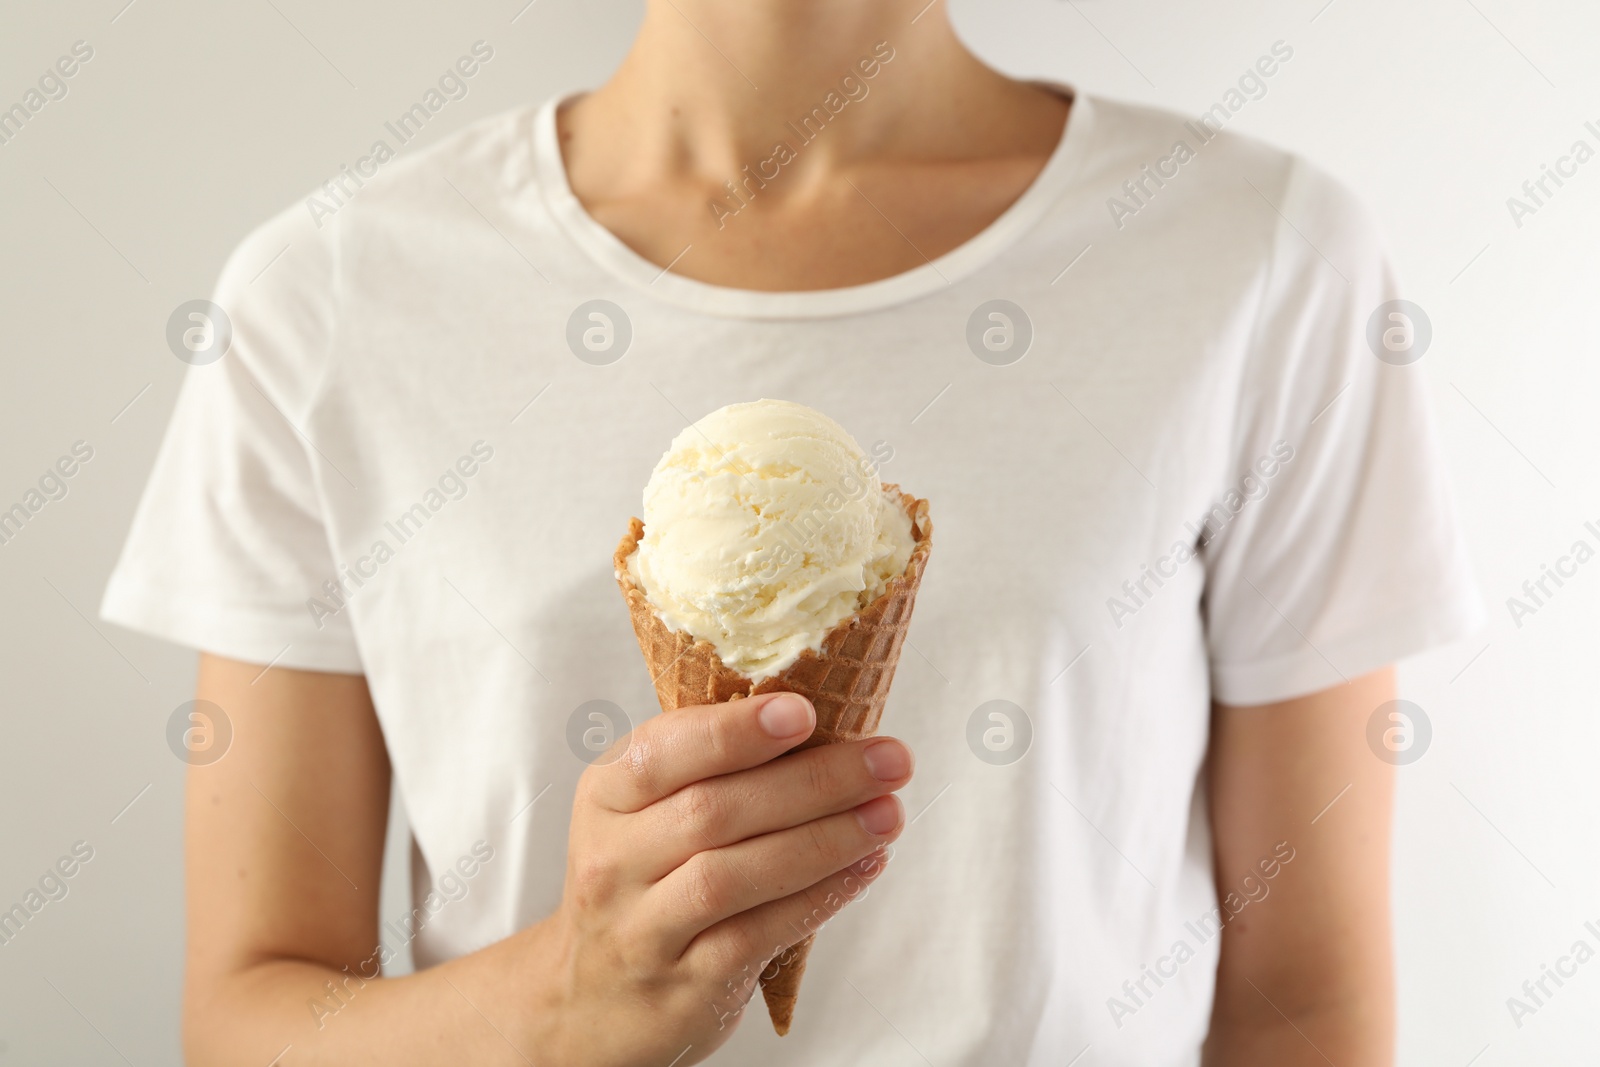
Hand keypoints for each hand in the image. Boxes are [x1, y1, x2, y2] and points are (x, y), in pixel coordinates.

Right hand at [534, 691, 912, 1063]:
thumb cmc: (645, 881)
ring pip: (734, 875)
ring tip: (888, 814)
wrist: (593, 999)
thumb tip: (829, 724)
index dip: (734, 730)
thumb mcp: (648, 814)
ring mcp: (643, 926)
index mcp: (607, 794)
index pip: (662, 750)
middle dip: (814, 780)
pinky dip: (818, 896)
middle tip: (890, 759)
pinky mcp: (683, 982)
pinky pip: (758, 933)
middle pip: (714, 810)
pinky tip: (863, 867)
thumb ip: (713, 769)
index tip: (804, 711)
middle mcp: (613, 859)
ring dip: (824, 839)